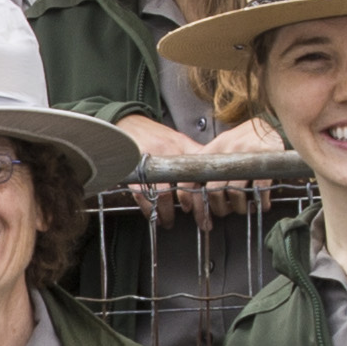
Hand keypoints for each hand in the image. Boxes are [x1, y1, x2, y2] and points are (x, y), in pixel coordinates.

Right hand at [117, 116, 246, 223]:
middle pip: (182, 188)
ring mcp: (150, 165)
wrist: (129, 125)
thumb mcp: (180, 140)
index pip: (197, 174)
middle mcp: (167, 157)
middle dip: (193, 207)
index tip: (207, 205)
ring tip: (169, 221)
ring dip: (166, 212)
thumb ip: (196, 154)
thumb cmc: (155, 135)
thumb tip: (217, 165)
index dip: (203, 192)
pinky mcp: (134, 172)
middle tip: (199, 220)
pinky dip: (148, 208)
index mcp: (181, 149)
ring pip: (162, 195)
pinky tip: (153, 215)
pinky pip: (142, 195)